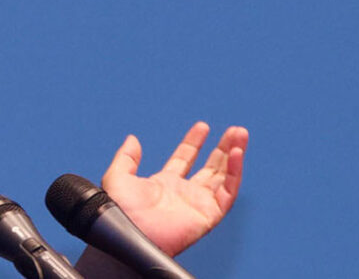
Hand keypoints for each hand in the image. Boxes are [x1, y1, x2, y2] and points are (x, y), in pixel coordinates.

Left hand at [101, 122, 247, 256]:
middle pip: (210, 166)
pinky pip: (227, 192)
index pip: (184, 159)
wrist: (130, 233)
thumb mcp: (118, 177)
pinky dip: (235, 172)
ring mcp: (197, 204)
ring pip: (223, 176)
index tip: (202, 126)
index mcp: (163, 184)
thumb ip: (126, 157)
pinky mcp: (208, 215)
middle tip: (234, 130)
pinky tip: (237, 153)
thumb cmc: (120, 212)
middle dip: (222, 148)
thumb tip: (132, 139)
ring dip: (234, 155)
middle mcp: (183, 194)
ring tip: (240, 134)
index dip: (194, 142)